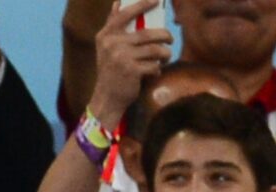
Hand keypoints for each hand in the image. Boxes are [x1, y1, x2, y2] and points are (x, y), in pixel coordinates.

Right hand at [90, 0, 172, 124]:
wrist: (107, 97)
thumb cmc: (111, 70)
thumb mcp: (106, 46)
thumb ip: (113, 25)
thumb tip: (118, 1)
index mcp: (106, 35)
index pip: (125, 14)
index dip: (141, 5)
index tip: (156, 0)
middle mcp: (112, 44)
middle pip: (147, 33)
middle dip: (164, 35)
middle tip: (170, 38)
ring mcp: (122, 57)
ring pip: (154, 49)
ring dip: (165, 54)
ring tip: (166, 57)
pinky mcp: (132, 71)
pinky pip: (153, 65)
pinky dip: (157, 69)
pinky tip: (155, 71)